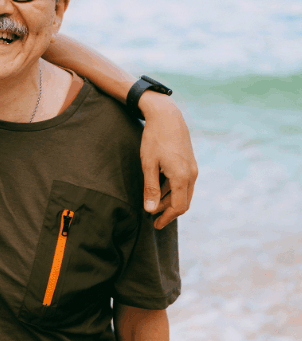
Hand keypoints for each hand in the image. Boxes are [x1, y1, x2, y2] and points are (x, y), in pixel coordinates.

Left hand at [139, 93, 197, 228]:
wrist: (167, 116)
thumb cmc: (154, 139)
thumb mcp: (148, 164)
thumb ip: (150, 188)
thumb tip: (150, 210)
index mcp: (182, 177)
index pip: (178, 207)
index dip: (166, 218)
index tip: (155, 224)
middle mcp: (192, 175)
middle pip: (182, 202)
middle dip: (167, 211)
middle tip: (151, 217)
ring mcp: (192, 168)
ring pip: (183, 192)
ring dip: (169, 200)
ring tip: (153, 204)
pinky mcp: (190, 163)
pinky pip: (183, 183)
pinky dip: (172, 190)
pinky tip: (159, 189)